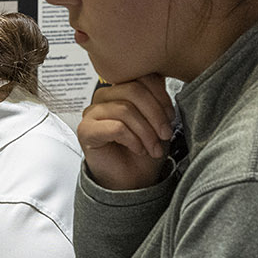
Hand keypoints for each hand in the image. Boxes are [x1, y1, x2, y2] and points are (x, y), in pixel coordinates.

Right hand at [77, 75, 175, 189]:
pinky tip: (138, 149)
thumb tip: (164, 76)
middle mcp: (103, 97)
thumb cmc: (145, 150)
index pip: (141, 76)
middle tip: (165, 135)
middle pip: (133, 90)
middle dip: (155, 115)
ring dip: (146, 132)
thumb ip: (157, 97)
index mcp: (121, 89)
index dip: (161, 96)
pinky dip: (133, 140)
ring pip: (125, 109)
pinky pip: (115, 127)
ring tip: (153, 148)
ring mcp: (92, 112)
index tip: (171, 117)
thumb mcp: (158, 120)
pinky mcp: (86, 130)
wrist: (133, 180)